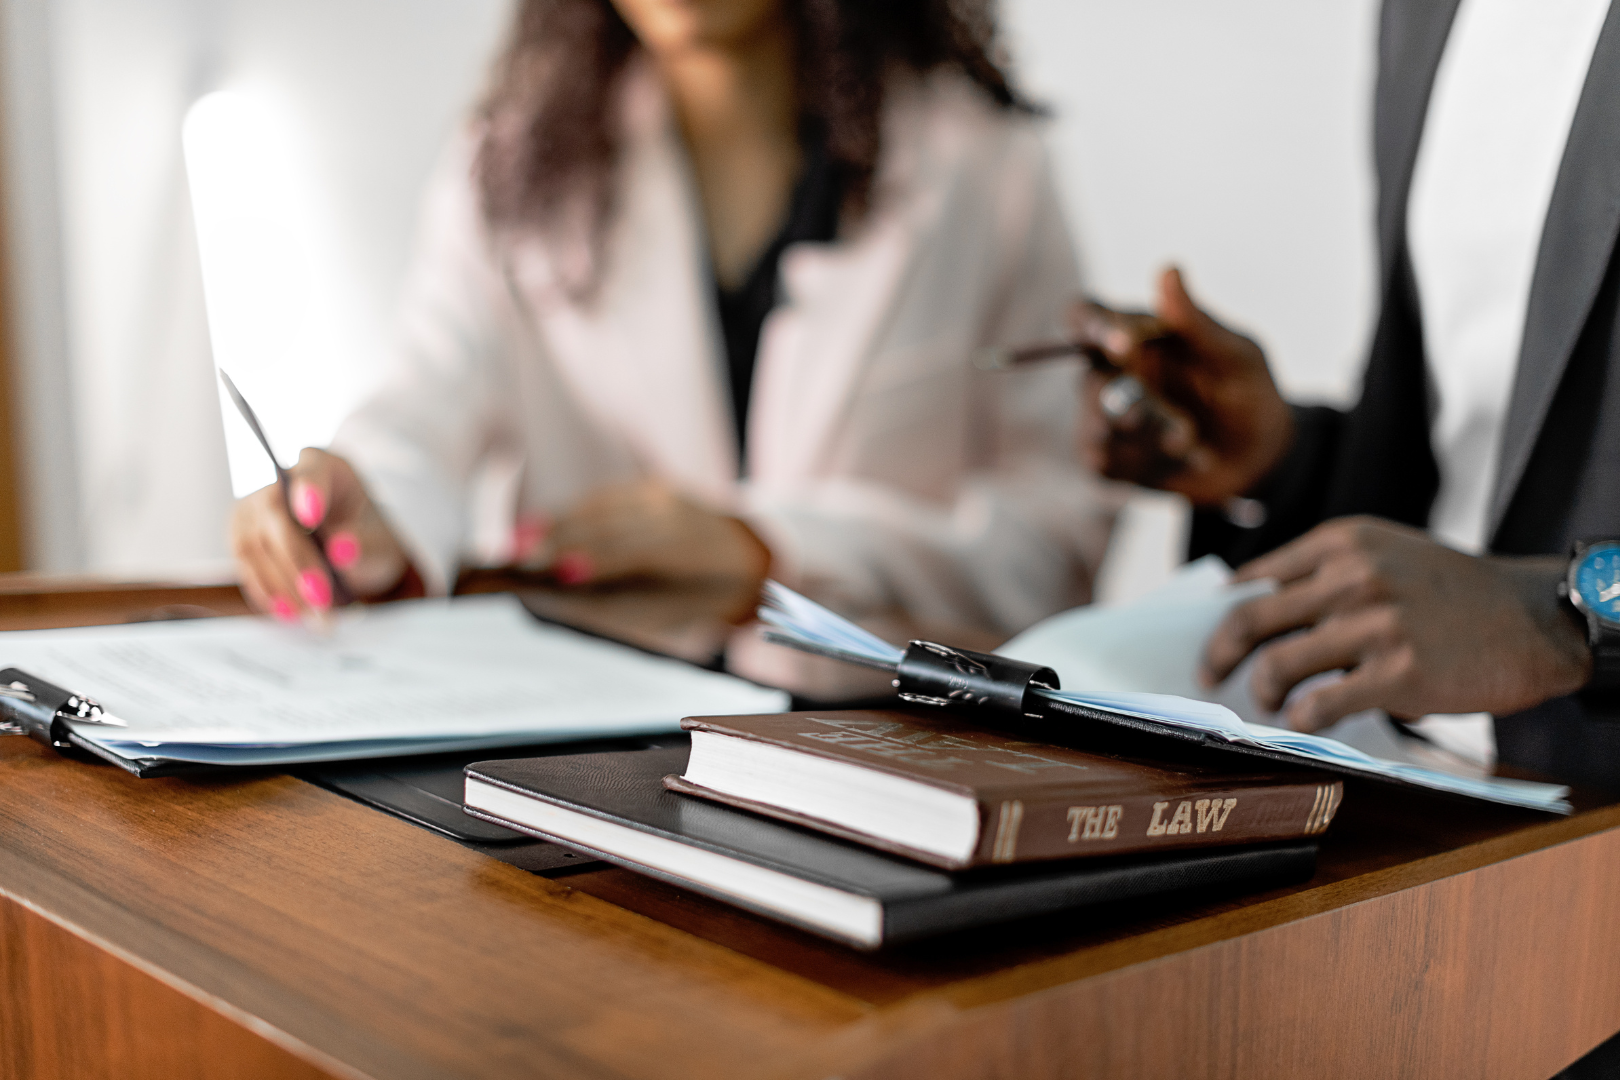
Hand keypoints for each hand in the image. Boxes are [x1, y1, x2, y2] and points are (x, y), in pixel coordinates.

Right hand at [230, 449, 409, 619]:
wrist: (348, 549)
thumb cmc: (366, 537)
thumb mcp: (379, 542)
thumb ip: (365, 545)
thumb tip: (342, 552)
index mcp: (323, 466)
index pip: (310, 472)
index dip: (308, 492)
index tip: (312, 516)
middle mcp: (281, 481)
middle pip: (276, 516)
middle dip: (298, 562)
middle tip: (323, 600)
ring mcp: (254, 508)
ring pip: (255, 545)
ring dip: (283, 586)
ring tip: (315, 617)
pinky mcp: (242, 537)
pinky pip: (245, 565)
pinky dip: (267, 592)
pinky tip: (290, 612)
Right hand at [533, 479, 770, 588]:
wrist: (750, 552)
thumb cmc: (704, 596)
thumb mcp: (674, 612)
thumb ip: (623, 605)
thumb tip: (561, 598)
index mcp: (690, 552)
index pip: (635, 553)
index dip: (595, 560)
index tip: (555, 571)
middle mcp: (677, 515)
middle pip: (610, 525)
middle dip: (561, 540)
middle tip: (517, 557)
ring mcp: (665, 495)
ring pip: (602, 507)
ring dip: (558, 524)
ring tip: (518, 542)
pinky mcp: (654, 486)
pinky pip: (606, 499)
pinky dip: (572, 513)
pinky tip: (544, 526)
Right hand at [1073, 267, 1294, 505]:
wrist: (1260, 459)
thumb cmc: (1249, 394)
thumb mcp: (1236, 356)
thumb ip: (1196, 321)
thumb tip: (1168, 269)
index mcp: (1134, 334)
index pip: (1085, 315)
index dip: (1090, 325)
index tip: (1121, 344)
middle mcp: (1111, 372)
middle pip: (1088, 381)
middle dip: (1137, 406)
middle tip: (1183, 427)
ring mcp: (1105, 417)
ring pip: (1097, 426)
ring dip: (1150, 439)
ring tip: (1191, 443)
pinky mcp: (1109, 459)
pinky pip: (1103, 463)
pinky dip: (1146, 464)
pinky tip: (1181, 461)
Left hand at [1201, 516, 1590, 730]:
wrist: (1532, 618)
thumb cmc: (1450, 592)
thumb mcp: (1385, 553)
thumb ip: (1323, 572)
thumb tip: (1248, 605)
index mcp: (1342, 541)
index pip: (1255, 578)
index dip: (1221, 613)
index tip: (1208, 636)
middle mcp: (1353, 576)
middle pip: (1251, 619)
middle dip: (1219, 653)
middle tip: (1211, 674)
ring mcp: (1375, 624)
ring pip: (1277, 664)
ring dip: (1262, 690)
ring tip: (1268, 702)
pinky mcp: (1398, 672)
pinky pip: (1321, 702)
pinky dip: (1303, 718)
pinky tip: (1306, 721)